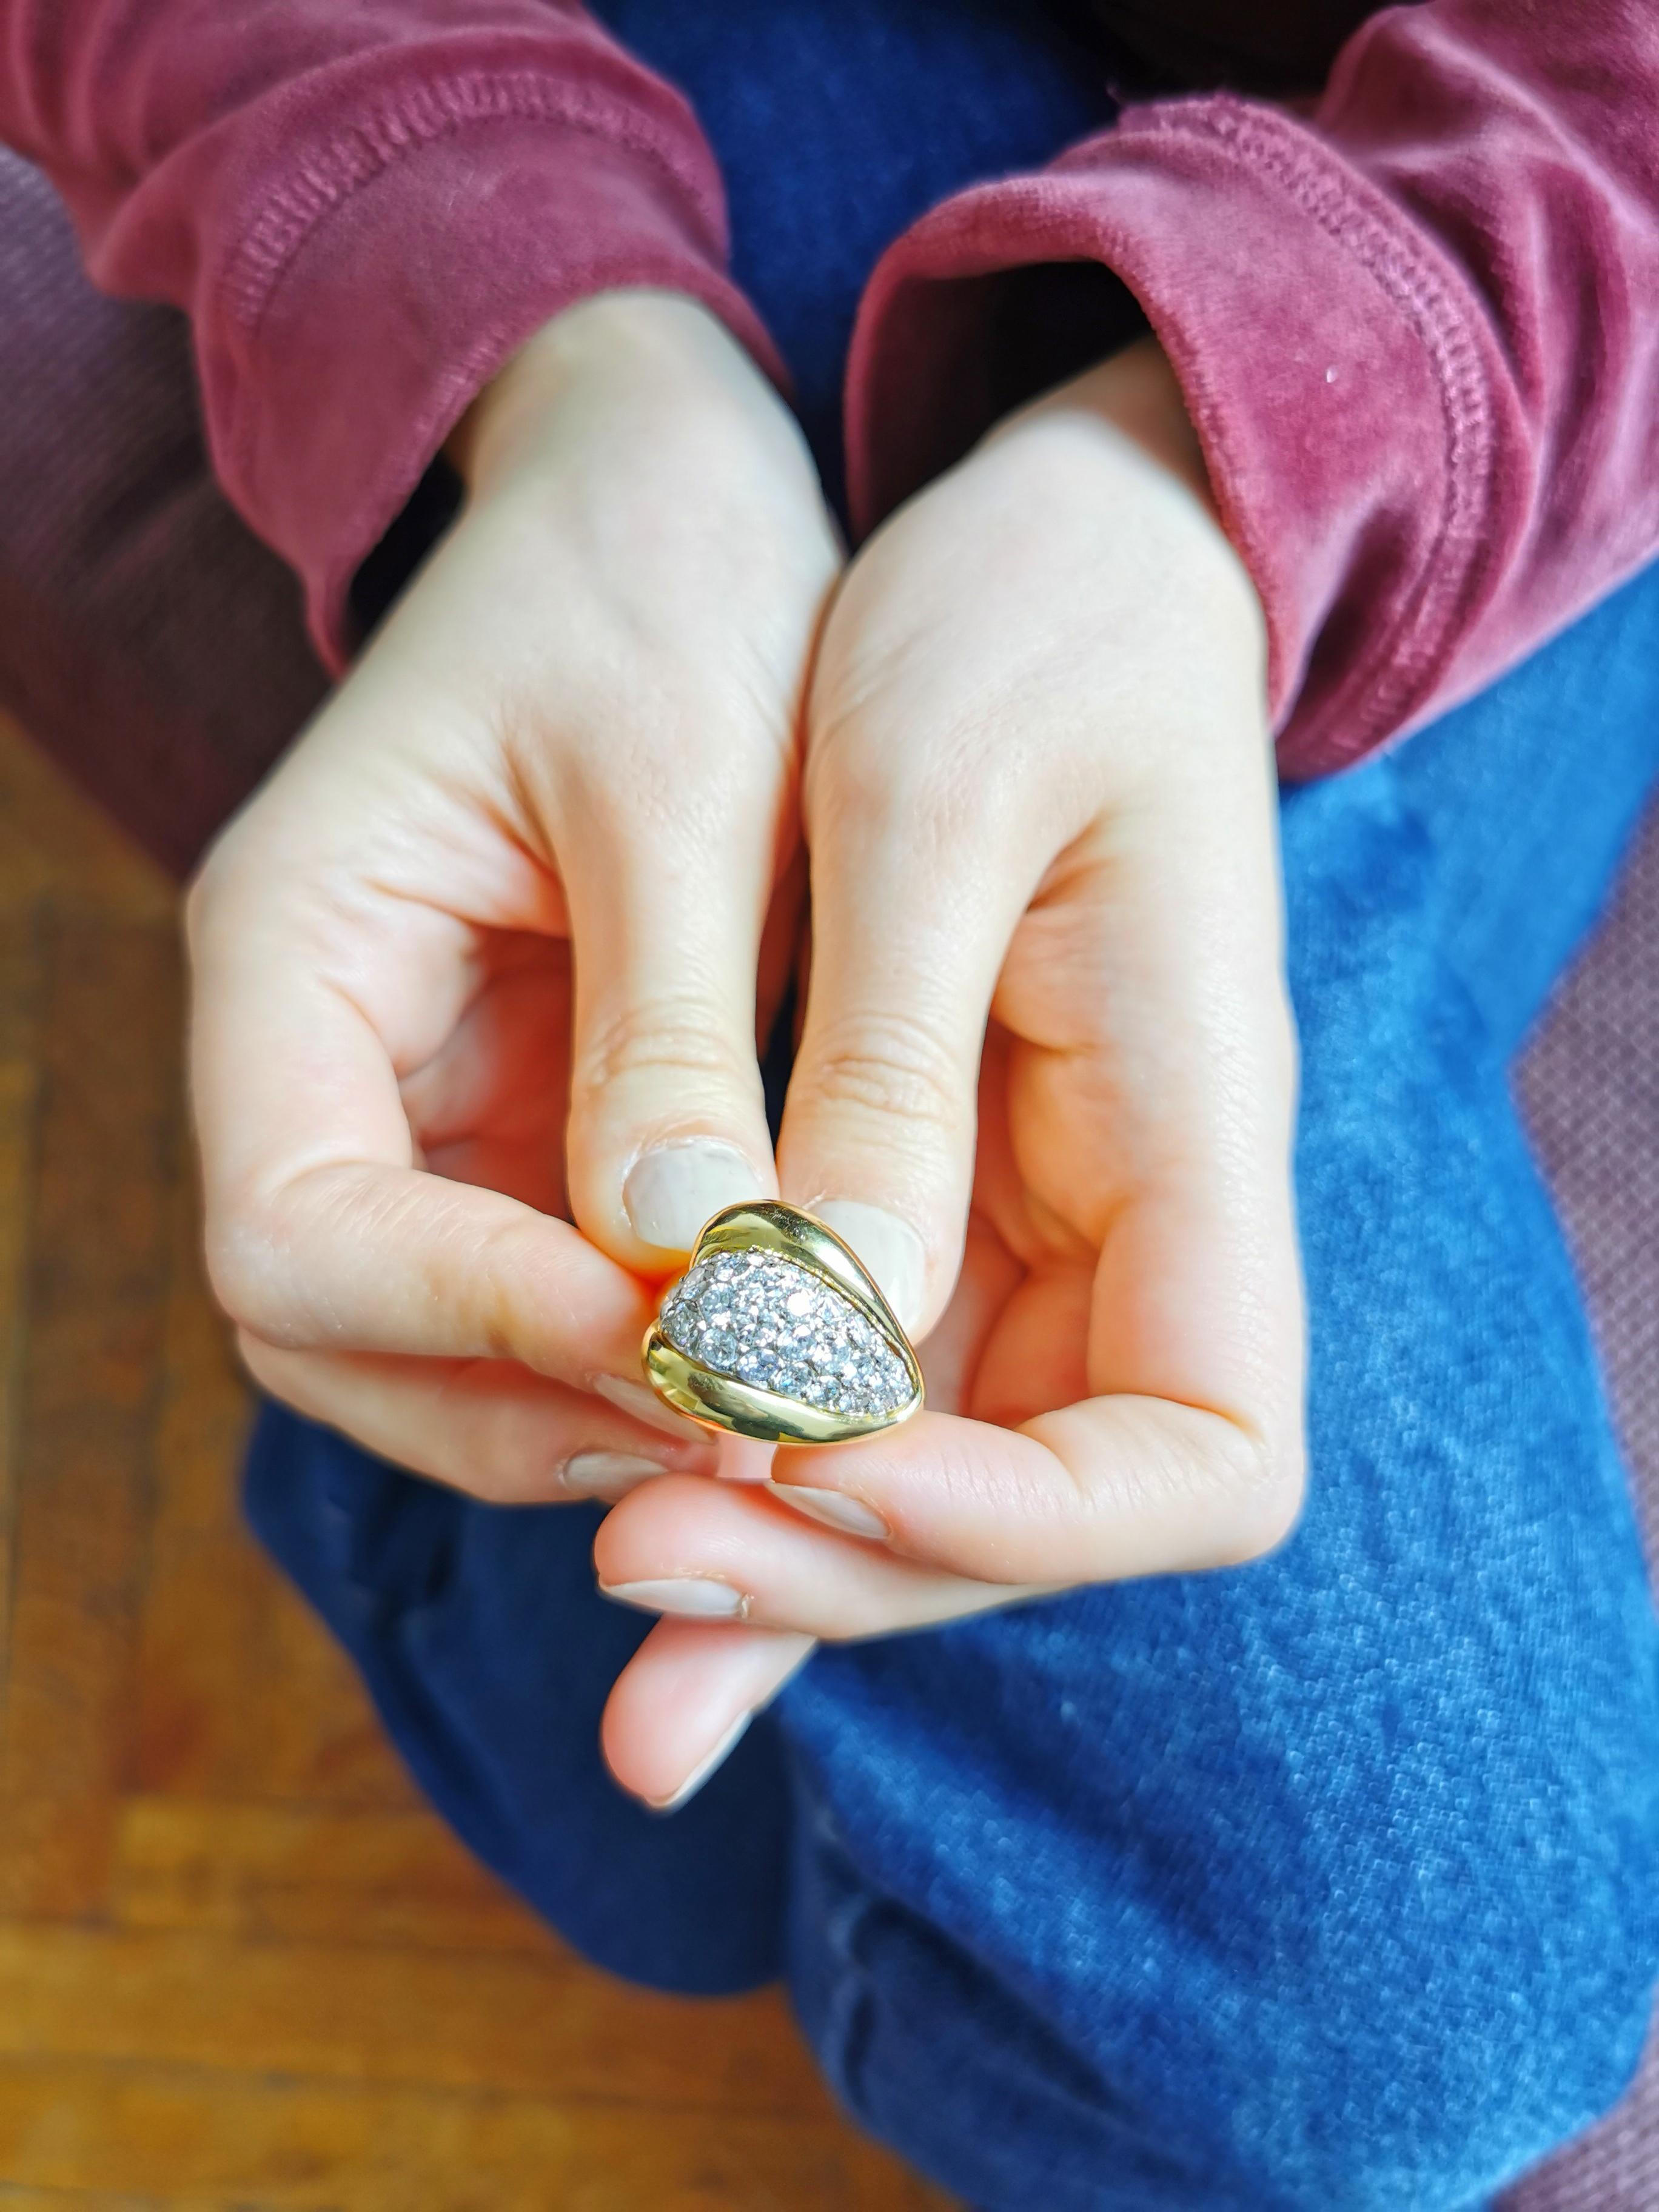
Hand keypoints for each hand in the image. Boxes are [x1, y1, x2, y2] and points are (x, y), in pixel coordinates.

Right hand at [188, 291, 836, 1798]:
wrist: (669, 496)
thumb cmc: (659, 585)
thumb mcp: (678, 776)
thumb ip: (666, 1023)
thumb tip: (681, 1273)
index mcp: (292, 950)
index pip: (292, 1228)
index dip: (459, 1314)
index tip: (662, 1338)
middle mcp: (321, 1054)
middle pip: (337, 1331)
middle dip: (517, 1401)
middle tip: (733, 1424)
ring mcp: (417, 1102)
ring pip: (431, 1349)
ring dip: (579, 1407)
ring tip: (770, 1414)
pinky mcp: (517, 1122)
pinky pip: (538, 1297)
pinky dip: (631, 1354)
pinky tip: (766, 1356)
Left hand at [595, 339, 1305, 1753]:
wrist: (1062, 555)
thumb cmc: (1022, 624)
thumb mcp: (925, 798)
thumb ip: (885, 1065)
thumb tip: (804, 1329)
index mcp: (1190, 1120)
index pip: (1205, 1452)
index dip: (1021, 1518)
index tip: (822, 1453)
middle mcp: (1131, 1214)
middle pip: (1034, 1506)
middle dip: (845, 1563)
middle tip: (634, 1558)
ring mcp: (1033, 1222)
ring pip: (920, 1466)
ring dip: (776, 1559)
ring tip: (613, 1611)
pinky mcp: (933, 1200)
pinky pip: (848, 1378)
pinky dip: (745, 1463)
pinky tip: (625, 1526)